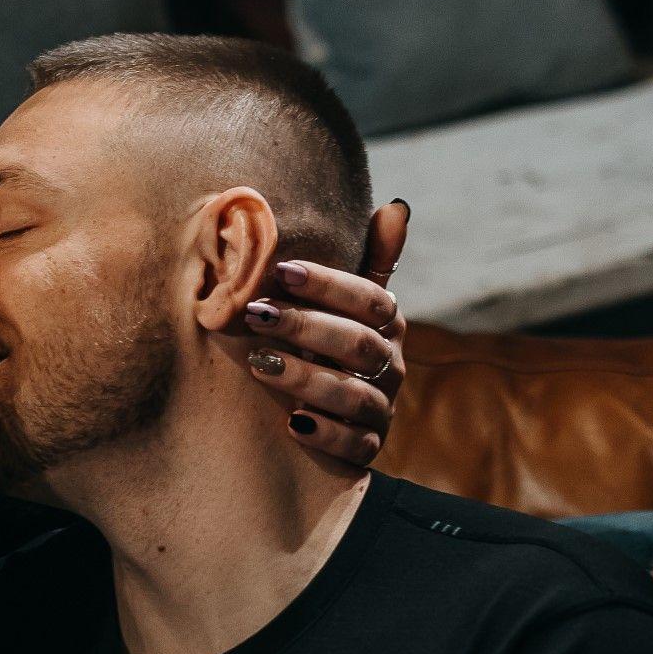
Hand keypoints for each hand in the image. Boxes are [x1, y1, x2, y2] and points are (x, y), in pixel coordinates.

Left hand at [229, 197, 410, 470]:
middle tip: (255, 313)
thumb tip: (398, 206)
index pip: (370, 299)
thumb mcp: (346, 303)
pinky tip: (292, 422)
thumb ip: (370, 260)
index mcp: (388, 323)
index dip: (329, 284)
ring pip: (355, 396)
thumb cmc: (329, 344)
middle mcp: (390, 365)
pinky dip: (325, 434)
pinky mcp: (367, 447)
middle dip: (305, 326)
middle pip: (358, 344)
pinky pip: (354, 445)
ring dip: (306, 378)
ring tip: (260, 363)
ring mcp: (381, 409)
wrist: (331, 416)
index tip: (282, 271)